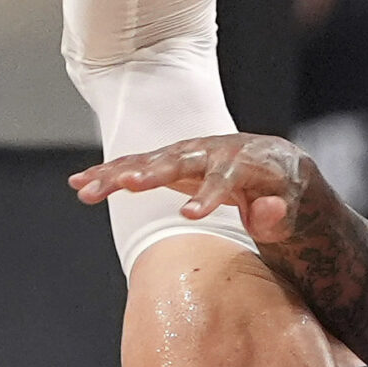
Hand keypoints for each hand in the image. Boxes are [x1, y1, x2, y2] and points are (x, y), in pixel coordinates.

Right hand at [70, 133, 310, 242]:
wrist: (274, 164)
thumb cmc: (281, 192)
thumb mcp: (288, 208)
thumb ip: (275, 213)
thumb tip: (267, 209)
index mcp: (244, 162)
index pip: (224, 178)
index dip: (207, 195)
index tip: (189, 216)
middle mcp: (211, 150)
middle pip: (178, 161)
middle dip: (152, 173)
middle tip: (128, 185)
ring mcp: (187, 153)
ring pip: (148, 161)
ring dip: (116, 175)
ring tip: (86, 190)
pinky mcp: (170, 161)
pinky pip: (135, 165)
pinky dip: (108, 173)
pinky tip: (79, 183)